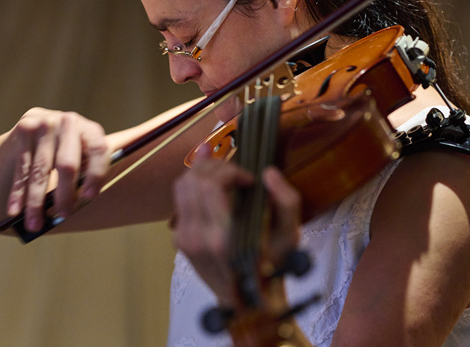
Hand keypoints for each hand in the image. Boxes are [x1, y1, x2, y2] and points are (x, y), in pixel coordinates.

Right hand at [6, 107, 109, 231]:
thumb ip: (86, 173)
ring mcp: (44, 123)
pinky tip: (15, 211)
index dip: (96, 174)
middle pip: (67, 164)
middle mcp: (68, 122)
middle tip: (63, 215)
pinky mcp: (24, 129)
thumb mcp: (83, 155)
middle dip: (64, 194)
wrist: (39, 127)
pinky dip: (18, 194)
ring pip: (40, 171)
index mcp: (90, 129)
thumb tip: (78, 204)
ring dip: (36, 202)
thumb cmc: (70, 152)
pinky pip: (21, 169)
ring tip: (35, 225)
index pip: (98, 151)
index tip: (89, 196)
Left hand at [171, 145, 300, 307]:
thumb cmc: (271, 268)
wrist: (247, 303)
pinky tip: (212, 184)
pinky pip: (180, 200)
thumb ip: (286, 201)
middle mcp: (198, 237)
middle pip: (193, 180)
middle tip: (235, 172)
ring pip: (182, 186)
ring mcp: (184, 239)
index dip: (229, 170)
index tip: (248, 179)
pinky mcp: (179, 239)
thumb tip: (268, 173)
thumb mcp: (290, 237)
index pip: (210, 185)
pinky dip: (195, 186)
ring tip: (223, 172)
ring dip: (203, 172)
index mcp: (223, 238)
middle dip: (216, 166)